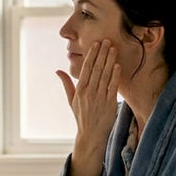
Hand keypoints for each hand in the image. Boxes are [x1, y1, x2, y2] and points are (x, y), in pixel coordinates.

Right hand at [56, 40, 120, 155]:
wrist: (91, 135)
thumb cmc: (81, 116)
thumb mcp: (71, 100)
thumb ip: (66, 84)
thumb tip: (58, 71)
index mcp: (80, 90)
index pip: (86, 68)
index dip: (91, 55)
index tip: (96, 44)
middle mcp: (89, 92)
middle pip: (96, 69)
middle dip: (102, 53)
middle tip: (107, 40)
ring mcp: (99, 98)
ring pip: (105, 75)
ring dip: (109, 60)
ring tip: (113, 48)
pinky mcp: (109, 103)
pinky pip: (112, 87)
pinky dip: (115, 75)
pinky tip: (117, 65)